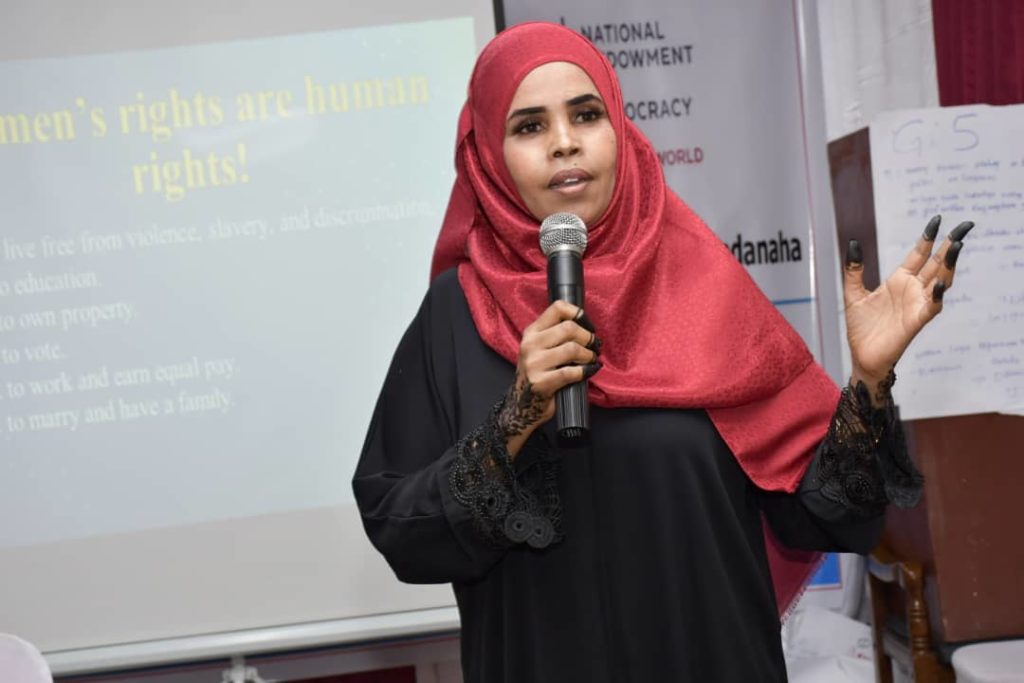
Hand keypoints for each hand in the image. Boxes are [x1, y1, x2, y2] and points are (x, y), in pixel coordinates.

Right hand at [500, 300, 601, 457]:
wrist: (522, 405)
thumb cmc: (539, 374)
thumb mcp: (540, 348)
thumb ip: (557, 334)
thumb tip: (587, 325)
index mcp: (531, 332)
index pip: (557, 308)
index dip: (578, 314)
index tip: (588, 326)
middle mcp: (530, 344)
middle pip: (569, 328)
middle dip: (588, 338)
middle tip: (595, 346)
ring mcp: (533, 364)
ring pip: (572, 349)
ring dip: (588, 355)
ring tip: (591, 360)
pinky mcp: (541, 382)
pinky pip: (571, 372)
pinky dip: (586, 371)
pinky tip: (590, 371)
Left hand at [843, 215, 971, 401]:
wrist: (862, 356)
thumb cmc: (861, 327)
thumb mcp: (853, 293)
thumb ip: (854, 270)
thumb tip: (853, 243)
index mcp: (899, 280)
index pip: (919, 254)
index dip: (928, 238)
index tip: (938, 219)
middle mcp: (912, 290)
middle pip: (936, 263)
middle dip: (951, 244)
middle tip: (965, 226)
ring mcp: (917, 304)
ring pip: (940, 280)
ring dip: (949, 264)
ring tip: (956, 246)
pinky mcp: (916, 321)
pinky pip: (932, 306)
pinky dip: (938, 295)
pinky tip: (941, 283)